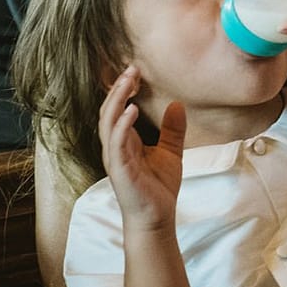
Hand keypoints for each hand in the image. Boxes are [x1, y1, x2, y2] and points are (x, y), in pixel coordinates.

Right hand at [99, 68, 184, 233]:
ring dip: (117, 100)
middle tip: (132, 68)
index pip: (119, 109)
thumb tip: (177, 104)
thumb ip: (172, 129)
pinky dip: (122, 125)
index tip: (136, 71)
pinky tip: (132, 110)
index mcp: (126, 141)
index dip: (124, 90)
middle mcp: (116, 147)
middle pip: (109, 110)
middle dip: (119, 88)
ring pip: (108, 122)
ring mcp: (116, 158)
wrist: (157, 217)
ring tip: (129, 82)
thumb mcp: (171, 152)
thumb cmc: (159, 187)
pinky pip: (117, 143)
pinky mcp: (120, 169)